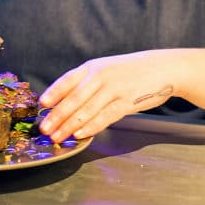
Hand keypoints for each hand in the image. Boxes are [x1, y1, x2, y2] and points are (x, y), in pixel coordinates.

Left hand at [37, 52, 178, 142]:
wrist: (162, 68)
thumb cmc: (129, 72)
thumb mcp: (105, 70)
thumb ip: (87, 83)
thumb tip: (63, 103)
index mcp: (92, 67)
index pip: (68, 80)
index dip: (54, 92)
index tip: (42, 105)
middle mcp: (101, 76)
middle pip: (74, 98)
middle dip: (57, 115)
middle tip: (44, 129)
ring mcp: (114, 88)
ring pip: (87, 109)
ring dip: (70, 125)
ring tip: (57, 136)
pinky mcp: (127, 102)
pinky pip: (106, 116)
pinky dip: (91, 126)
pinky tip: (80, 134)